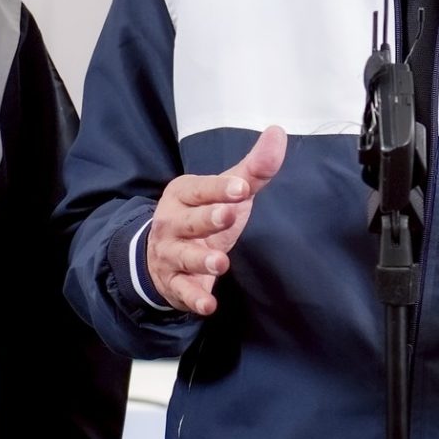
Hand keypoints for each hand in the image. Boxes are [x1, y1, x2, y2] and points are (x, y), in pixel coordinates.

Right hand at [148, 127, 287, 314]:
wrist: (161, 256)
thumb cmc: (202, 217)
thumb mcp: (226, 193)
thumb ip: (253, 169)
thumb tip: (277, 132)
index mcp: (183, 195)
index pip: (201, 189)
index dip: (220, 188)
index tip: (241, 187)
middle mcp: (172, 223)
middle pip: (190, 221)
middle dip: (208, 218)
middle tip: (227, 216)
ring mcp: (170, 254)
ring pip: (185, 256)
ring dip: (201, 259)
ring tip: (221, 263)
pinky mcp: (174, 283)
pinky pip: (183, 291)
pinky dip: (194, 298)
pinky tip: (208, 305)